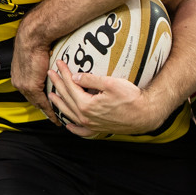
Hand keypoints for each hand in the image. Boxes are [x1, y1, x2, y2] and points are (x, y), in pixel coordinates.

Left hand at [9, 25, 58, 123]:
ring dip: (48, 111)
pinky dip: (50, 111)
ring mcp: (23, 85)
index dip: (37, 98)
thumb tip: (45, 64)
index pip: (28, 91)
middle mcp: (18, 82)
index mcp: (17, 75)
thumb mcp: (34, 56)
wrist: (33, 38)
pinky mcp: (31, 87)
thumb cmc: (35, 42)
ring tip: (56, 118)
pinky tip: (56, 117)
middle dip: (43, 107)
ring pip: (37, 102)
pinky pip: (42, 102)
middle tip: (53, 115)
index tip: (45, 104)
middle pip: (32, 99)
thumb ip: (37, 65)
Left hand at [46, 60, 162, 136]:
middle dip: (58, 85)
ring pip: (70, 114)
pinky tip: (68, 125)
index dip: (64, 73)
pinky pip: (82, 131)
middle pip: (67, 98)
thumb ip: (91, 79)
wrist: (145, 115)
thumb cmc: (131, 98)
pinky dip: (73, 128)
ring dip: (59, 104)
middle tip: (50, 74)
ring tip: (51, 96)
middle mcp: (85, 117)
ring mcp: (91, 125)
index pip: (70, 86)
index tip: (59, 63)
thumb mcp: (111, 84)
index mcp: (86, 105)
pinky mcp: (98, 129)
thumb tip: (75, 76)